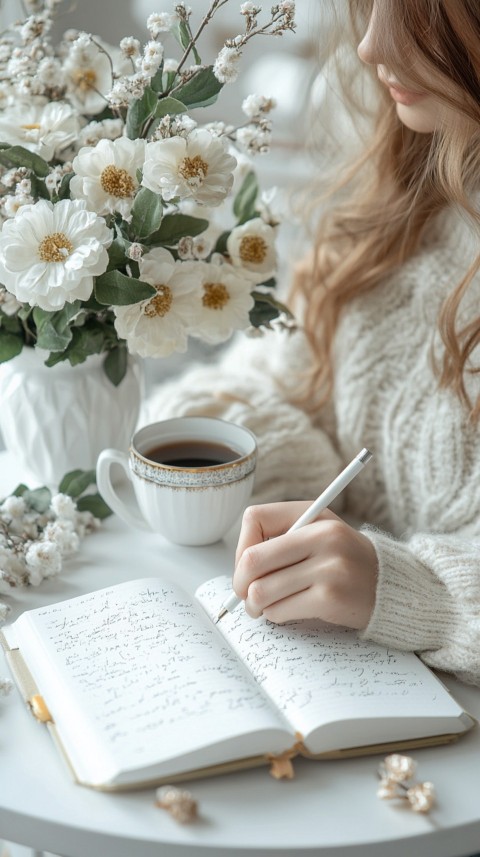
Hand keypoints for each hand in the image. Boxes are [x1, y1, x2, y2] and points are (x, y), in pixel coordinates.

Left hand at [233, 502, 377, 628]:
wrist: (393, 588)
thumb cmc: (345, 562)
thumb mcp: (320, 534)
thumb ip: (282, 541)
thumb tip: (238, 569)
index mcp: (314, 515)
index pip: (255, 519)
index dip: (241, 546)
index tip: (247, 565)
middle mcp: (322, 537)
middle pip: (252, 560)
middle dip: (240, 584)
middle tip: (244, 595)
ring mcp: (328, 568)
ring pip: (261, 591)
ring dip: (256, 605)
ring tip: (265, 607)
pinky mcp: (330, 598)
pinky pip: (279, 611)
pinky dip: (276, 615)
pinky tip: (288, 611)